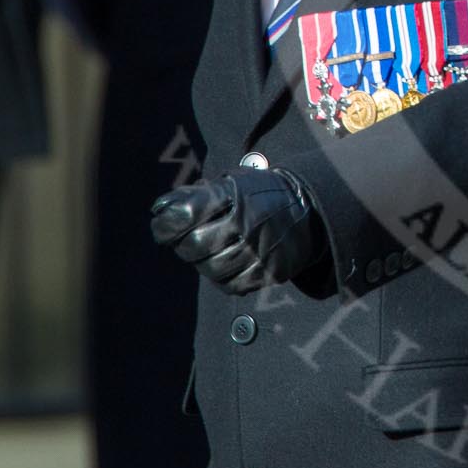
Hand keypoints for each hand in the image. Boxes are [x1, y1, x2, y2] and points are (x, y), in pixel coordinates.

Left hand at [150, 167, 325, 293]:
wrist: (307, 210)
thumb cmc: (259, 195)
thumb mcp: (231, 183)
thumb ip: (195, 195)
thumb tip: (160, 209)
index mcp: (236, 196)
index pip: (185, 215)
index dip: (166, 223)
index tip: (162, 225)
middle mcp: (249, 223)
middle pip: (194, 246)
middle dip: (182, 245)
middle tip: (185, 239)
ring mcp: (260, 251)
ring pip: (210, 269)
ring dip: (201, 262)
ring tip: (208, 250)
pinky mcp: (268, 273)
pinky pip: (230, 285)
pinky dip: (221, 277)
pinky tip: (225, 263)